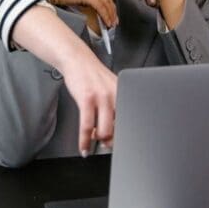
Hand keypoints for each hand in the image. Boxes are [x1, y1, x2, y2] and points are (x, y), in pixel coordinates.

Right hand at [10, 7, 117, 154]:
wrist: (77, 60)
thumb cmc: (93, 75)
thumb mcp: (111, 87)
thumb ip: (116, 105)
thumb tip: (117, 129)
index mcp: (124, 92)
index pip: (132, 117)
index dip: (130, 134)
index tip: (126, 143)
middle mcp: (115, 94)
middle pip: (120, 127)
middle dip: (113, 141)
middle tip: (107, 146)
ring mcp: (101, 97)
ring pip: (105, 130)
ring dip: (100, 143)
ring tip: (95, 146)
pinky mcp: (86, 99)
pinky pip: (87, 127)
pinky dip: (85, 141)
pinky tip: (84, 147)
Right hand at [27, 0, 117, 27]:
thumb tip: (82, 3)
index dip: (106, 0)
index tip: (109, 10)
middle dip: (111, 8)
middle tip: (114, 19)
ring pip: (105, 0)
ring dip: (110, 14)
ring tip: (112, 24)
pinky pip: (100, 5)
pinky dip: (105, 15)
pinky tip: (107, 22)